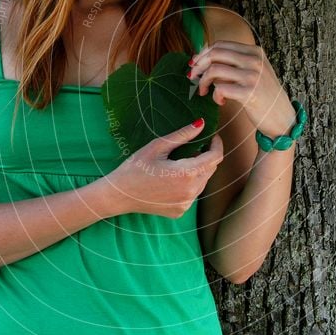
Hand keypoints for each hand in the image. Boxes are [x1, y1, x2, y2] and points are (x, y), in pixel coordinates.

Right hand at [104, 119, 223, 217]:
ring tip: (181, 162)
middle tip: (193, 147)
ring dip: (198, 170)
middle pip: (211, 169)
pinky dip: (190, 184)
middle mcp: (190, 192)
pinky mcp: (180, 211)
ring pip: (203, 182)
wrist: (118, 195)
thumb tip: (201, 124)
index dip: (217, 144)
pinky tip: (173, 179)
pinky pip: (193, 194)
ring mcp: (186, 204)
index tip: (212, 136)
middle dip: (206, 156)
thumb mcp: (157, 147)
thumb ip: (182, 135)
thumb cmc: (135, 167)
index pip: (215, 157)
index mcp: (186, 174)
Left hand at [187, 41, 296, 137]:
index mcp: (255, 52)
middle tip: (192, 77)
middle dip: (198, 65)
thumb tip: (202, 57)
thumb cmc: (264, 96)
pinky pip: (220, 89)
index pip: (220, 45)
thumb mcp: (254, 72)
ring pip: (214, 70)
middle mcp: (254, 60)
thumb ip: (234, 63)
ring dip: (203, 82)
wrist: (282, 118)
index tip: (194, 65)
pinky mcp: (249, 93)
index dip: (203, 54)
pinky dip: (215, 96)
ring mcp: (253, 76)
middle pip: (215, 54)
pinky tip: (221, 102)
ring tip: (204, 91)